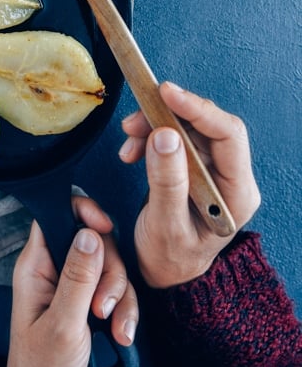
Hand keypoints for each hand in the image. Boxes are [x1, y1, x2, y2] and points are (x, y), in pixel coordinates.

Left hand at [0, 196, 137, 366]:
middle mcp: (54, 270)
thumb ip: (78, 278)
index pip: (57, 215)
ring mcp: (74, 287)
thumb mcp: (63, 324)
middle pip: (95, 242)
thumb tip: (89, 233)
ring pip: (111, 269)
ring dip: (121, 299)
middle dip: (111, 273)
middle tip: (102, 308)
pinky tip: (122, 337)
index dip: (83, 213)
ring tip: (114, 330)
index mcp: (37, 266)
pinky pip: (117, 294)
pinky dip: (125, 313)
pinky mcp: (90, 304)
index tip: (105, 228)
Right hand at [119, 81, 260, 288]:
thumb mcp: (165, 226)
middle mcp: (230, 177)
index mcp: (237, 193)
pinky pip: (175, 136)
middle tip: (135, 120)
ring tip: (129, 138)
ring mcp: (213, 171)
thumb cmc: (170, 258)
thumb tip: (165, 134)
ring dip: (155, 125)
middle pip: (207, 125)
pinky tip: (133, 149)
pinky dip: (151, 135)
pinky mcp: (194, 167)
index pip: (229, 135)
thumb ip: (167, 182)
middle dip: (168, 115)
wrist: (164, 273)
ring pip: (188, 127)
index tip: (166, 94)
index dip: (198, 109)